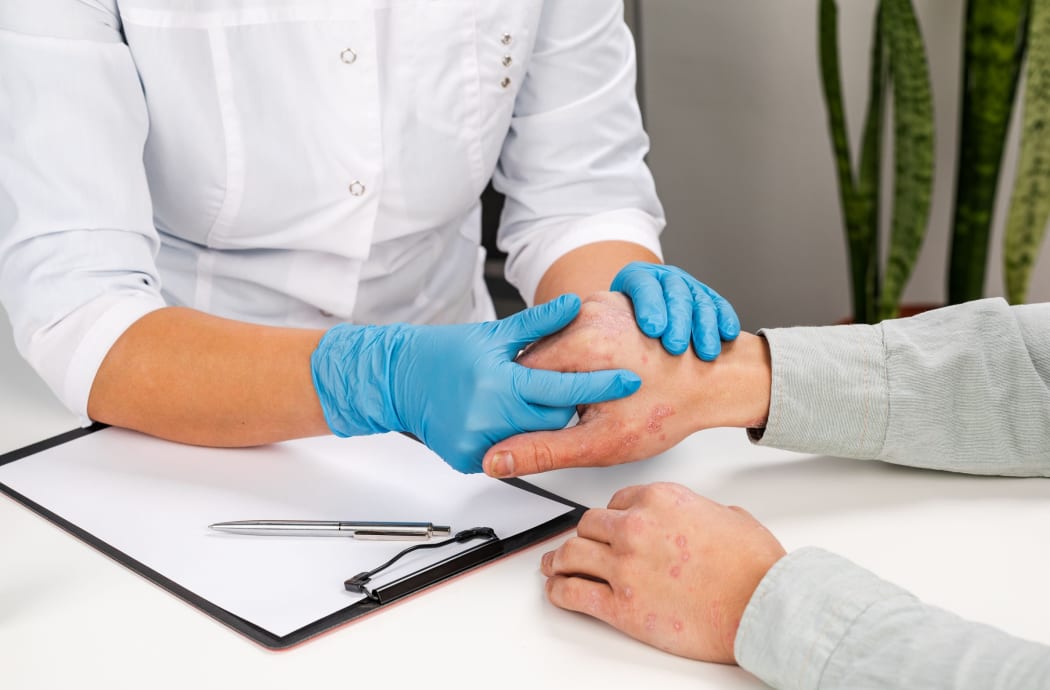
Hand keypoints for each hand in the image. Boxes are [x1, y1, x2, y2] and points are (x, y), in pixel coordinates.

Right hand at [311, 294, 641, 472]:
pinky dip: (514, 436)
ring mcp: (477, 442)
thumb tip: (574, 305)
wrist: (398, 379)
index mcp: (499, 383)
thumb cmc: (443, 353)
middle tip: (566, 389)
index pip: (564, 389)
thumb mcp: (494, 334)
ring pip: (533, 437)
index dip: (600, 384)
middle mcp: (489, 417)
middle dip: (565, 406)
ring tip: (530, 402)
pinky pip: (508, 452)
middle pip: (554, 420)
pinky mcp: (468, 459)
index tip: (629, 380)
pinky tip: (506, 418)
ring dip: (540, 422)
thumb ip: (538, 325)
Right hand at [483, 292, 769, 476]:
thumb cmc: (670, 409)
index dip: (524, 404)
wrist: (714, 381)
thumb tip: (497, 459)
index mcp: (581, 344)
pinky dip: (583, 351)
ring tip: (595, 394)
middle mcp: (590, 312)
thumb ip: (542, 449)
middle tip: (576, 413)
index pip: (520, 375)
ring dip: (565, 368)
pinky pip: (579, 328)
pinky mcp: (612, 300)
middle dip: (547, 386)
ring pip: (557, 340)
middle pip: (538, 355)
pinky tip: (605, 374)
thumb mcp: (600, 442)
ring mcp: (603, 301)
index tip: (539, 421)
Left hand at [541, 483, 785, 662]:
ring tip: (554, 565)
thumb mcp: (729, 516)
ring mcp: (623, 567)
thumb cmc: (754, 567)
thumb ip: (700, 511)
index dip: (611, 516)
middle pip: (588, 525)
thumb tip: (697, 519)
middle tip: (579, 546)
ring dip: (559, 560)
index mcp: (660, 499)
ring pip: (571, 555)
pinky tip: (557, 590)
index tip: (608, 527)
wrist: (763, 606)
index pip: (616, 501)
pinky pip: (573, 594)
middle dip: (585, 537)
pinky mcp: (620, 607)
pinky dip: (559, 592)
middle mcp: (635, 527)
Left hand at [611, 262, 739, 358]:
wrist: (642, 322)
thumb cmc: (619, 330)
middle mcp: (664, 279)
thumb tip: (585, 360)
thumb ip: (599, 331)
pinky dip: (725, 319)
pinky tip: (728, 335)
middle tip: (675, 347)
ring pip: (700, 301)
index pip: (643, 286)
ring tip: (705, 353)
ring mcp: (688, 287)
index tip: (652, 329)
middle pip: (674, 293)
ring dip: (704, 327)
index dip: (649, 305)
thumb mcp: (605, 324)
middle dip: (678, 320)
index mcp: (635, 279)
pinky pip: (720, 305)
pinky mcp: (709, 298)